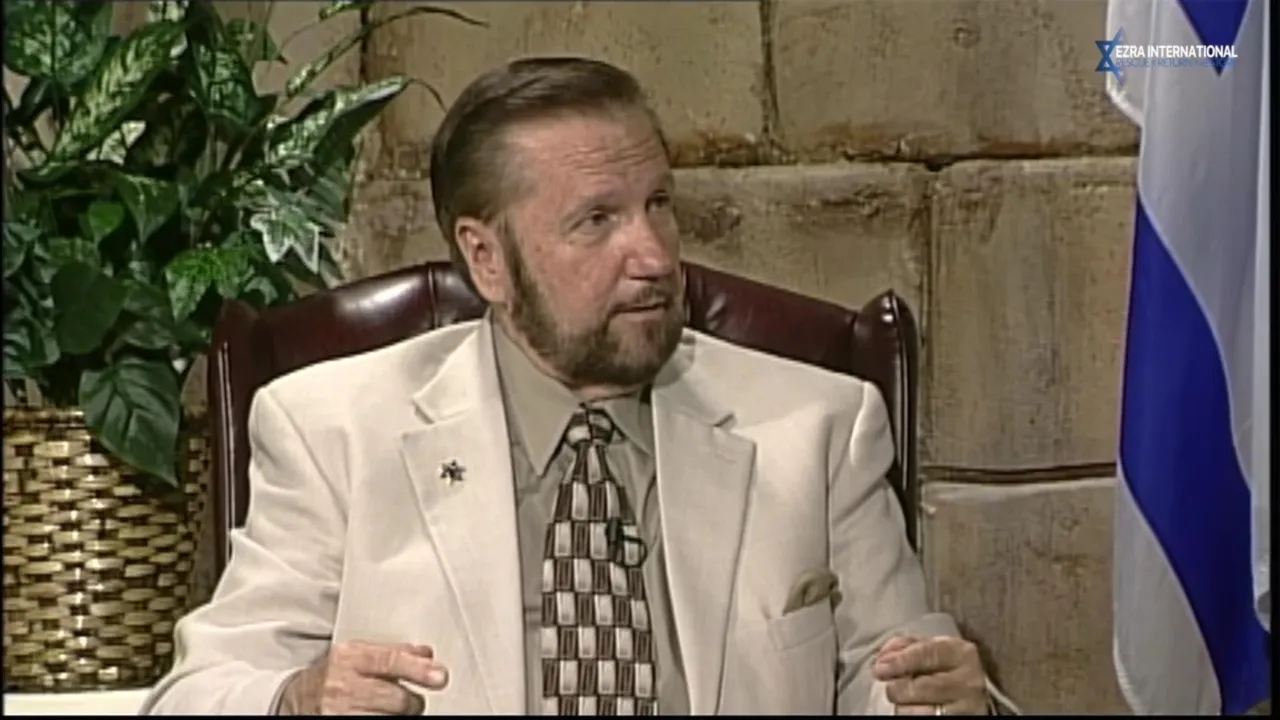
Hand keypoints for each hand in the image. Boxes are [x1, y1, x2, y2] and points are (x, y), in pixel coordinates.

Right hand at [278, 641, 448, 714]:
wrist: (295, 698)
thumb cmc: (332, 675)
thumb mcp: (358, 655)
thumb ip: (393, 652)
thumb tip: (427, 654)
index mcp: (349, 657)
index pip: (390, 661)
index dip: (418, 670)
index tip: (440, 675)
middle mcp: (342, 684)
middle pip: (395, 697)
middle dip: (412, 701)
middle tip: (411, 701)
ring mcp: (338, 712)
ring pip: (389, 718)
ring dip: (399, 716)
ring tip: (391, 709)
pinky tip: (380, 715)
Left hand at [872, 635, 987, 715]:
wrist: (972, 692)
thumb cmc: (947, 666)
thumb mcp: (931, 648)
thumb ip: (906, 646)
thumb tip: (883, 658)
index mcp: (961, 653)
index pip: (927, 654)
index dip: (901, 661)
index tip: (881, 667)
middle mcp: (968, 681)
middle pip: (921, 686)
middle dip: (897, 687)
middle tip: (890, 685)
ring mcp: (965, 707)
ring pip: (918, 711)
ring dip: (903, 705)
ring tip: (906, 698)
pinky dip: (911, 714)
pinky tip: (913, 708)